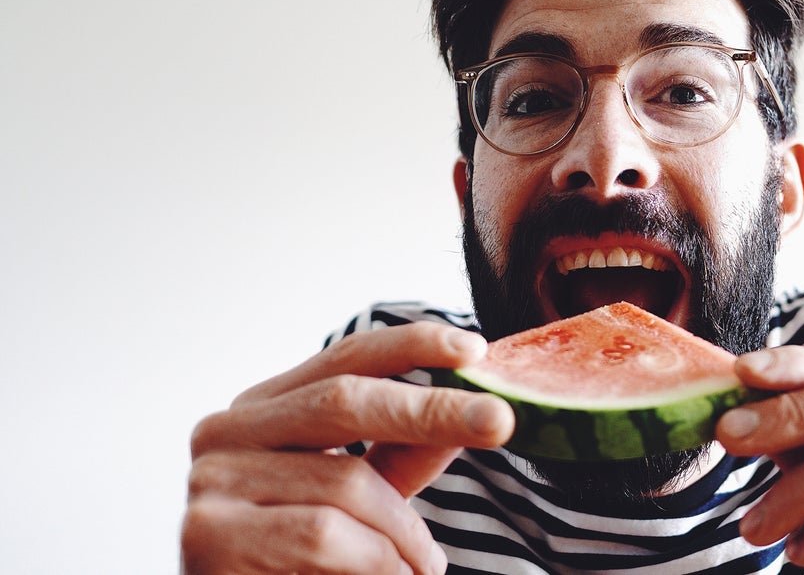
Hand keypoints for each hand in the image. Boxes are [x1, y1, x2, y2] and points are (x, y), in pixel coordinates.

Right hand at [181, 322, 514, 574]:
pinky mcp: (209, 534)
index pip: (345, 358)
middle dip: (432, 411)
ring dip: (406, 534)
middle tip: (500, 420)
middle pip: (344, 402)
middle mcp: (225, 431)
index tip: (475, 348)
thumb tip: (478, 406)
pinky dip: (378, 561)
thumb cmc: (304, 564)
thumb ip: (406, 452)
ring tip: (426, 567)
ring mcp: (210, 481)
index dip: (412, 345)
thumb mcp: (367, 500)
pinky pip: (325, 534)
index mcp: (263, 409)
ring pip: (346, 484)